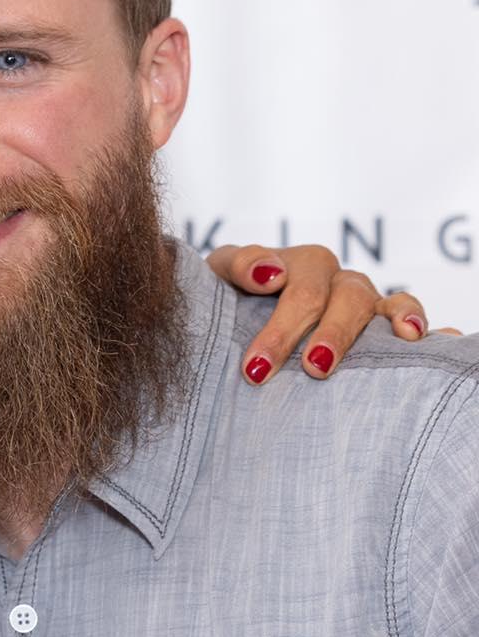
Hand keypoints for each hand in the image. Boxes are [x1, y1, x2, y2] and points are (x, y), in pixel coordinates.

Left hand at [208, 243, 442, 385]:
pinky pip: (407, 310)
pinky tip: (412, 336)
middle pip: (332, 298)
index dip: (279, 329)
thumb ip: (239, 265)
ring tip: (325, 365)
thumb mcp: (222, 274)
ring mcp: (362, 298)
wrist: (238, 314)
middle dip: (312, 337)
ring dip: (346, 335)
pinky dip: (414, 318)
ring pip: (368, 305)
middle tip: (290, 372)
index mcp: (299, 264)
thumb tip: (272, 273)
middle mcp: (334, 279)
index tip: (255, 366)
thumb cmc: (232, 296)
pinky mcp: (384, 321)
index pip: (298, 287)